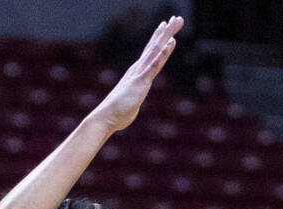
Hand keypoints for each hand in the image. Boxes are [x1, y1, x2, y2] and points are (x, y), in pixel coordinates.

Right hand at [89, 16, 182, 132]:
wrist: (106, 116)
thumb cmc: (116, 114)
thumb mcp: (129, 105)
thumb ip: (132, 101)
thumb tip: (130, 105)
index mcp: (137, 73)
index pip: (150, 53)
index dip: (158, 39)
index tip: (165, 27)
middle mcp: (138, 69)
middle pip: (155, 46)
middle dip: (166, 32)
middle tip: (176, 18)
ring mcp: (140, 73)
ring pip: (156, 50)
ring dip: (167, 35)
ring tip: (175, 22)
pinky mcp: (141, 80)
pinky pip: (154, 64)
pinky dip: (163, 52)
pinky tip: (171, 42)